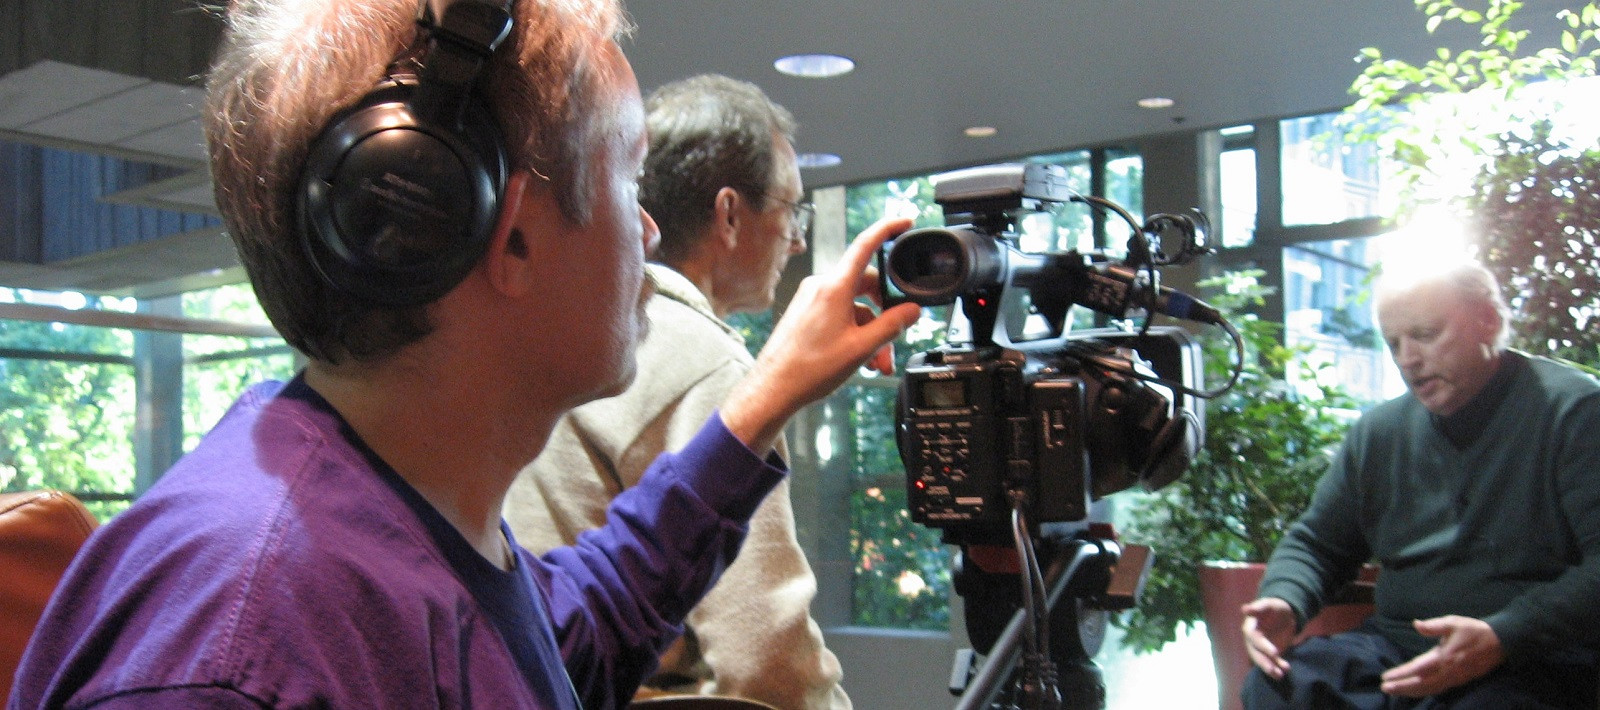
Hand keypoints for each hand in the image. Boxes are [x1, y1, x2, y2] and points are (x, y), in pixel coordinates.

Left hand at [721, 217, 922, 452]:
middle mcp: (821, 287)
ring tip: (876, 362)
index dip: (888, 229)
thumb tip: (911, 310)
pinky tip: (859, 359)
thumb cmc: (809, 369)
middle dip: (885, 313)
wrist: (773, 388)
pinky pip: (838, 315)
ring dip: (870, 332)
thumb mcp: (861, 348)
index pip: (865, 245)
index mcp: (835, 287)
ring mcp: (811, 300)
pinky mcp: (805, 313)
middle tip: (895, 339)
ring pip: (853, 307)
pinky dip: (853, 333)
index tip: (904, 222)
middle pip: (865, 286)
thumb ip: (891, 325)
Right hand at [1241, 597, 1296, 679]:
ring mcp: (1259, 648)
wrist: (1284, 614)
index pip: (1253, 638)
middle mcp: (1251, 640)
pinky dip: (1276, 667)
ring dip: (1269, 668)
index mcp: (1250, 627)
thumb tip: (1244, 609)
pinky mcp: (1268, 654)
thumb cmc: (1274, 607)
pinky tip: (1284, 672)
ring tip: (1280, 675)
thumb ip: (1258, 607)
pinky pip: (1271, 662)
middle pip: (1255, 652)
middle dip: (1264, 661)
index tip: (1275, 652)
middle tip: (1273, 669)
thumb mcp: (1268, 604)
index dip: (1262, 645)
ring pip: (1261, 660)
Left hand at [1379, 615, 1502, 697]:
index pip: (1417, 669)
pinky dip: (1424, 691)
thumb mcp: (1453, 622)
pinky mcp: (1460, 681)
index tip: (1386, 676)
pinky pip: (1438, 689)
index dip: (1401, 674)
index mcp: (1444, 657)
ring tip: (1394, 691)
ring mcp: (1455, 678)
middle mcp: (1448, 672)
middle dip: (1402, 687)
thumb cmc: (1474, 630)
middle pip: (1421, 684)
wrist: (1500, 642)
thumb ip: (1434, 625)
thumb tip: (1416, 624)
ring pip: (1429, 689)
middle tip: (1384, 687)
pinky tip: (1415, 691)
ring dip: (1411, 691)